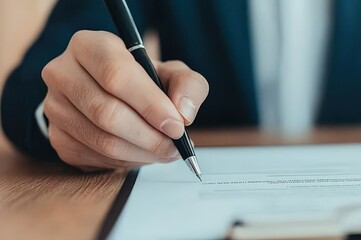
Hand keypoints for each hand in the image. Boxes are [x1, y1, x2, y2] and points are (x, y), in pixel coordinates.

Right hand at [41, 30, 208, 170]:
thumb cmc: (146, 81)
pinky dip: (126, 163)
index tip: (177, 126)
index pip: (116, 75)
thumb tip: (183, 114)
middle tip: (175, 146)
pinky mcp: (57, 137)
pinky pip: (95, 158)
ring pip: (102, 141)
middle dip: (149, 136)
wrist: (117, 96)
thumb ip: (189, 86)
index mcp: (89, 45)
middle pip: (107, 112)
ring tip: (165, 152)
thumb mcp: (173, 73)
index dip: (150, 104)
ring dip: (142, 153)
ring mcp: (54, 107)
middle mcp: (62, 73)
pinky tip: (142, 153)